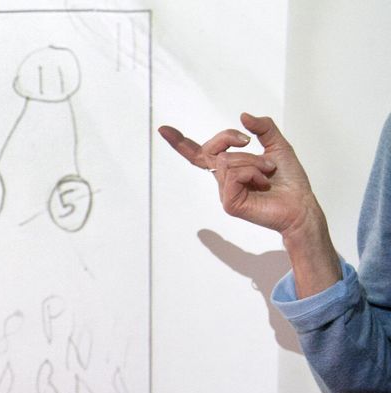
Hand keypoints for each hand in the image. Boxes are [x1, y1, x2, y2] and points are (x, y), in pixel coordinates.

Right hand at [159, 113, 339, 297]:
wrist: (301, 204)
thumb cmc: (289, 180)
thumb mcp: (278, 144)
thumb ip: (263, 128)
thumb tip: (243, 116)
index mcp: (229, 168)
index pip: (199, 154)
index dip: (180, 142)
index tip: (163, 130)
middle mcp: (222, 180)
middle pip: (212, 150)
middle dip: (229, 138)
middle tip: (248, 140)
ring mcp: (224, 193)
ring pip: (227, 161)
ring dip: (253, 161)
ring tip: (268, 172)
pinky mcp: (229, 204)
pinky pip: (234, 175)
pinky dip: (252, 173)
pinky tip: (262, 183)